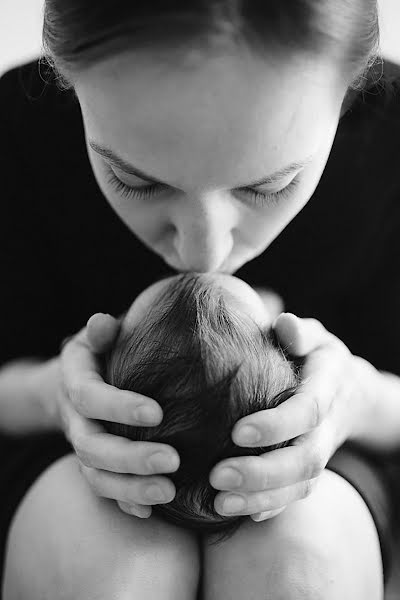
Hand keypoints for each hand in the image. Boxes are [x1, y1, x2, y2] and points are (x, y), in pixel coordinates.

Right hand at [57, 313, 179, 517]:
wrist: (75, 382)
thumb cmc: (100, 352)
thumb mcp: (98, 336)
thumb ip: (102, 331)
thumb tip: (102, 322)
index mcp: (74, 381)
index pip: (89, 397)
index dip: (118, 407)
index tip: (158, 413)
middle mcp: (74, 418)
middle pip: (91, 446)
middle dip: (130, 458)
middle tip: (173, 461)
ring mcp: (83, 445)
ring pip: (95, 476)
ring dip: (130, 488)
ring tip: (169, 492)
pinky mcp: (95, 464)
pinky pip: (104, 490)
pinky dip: (126, 502)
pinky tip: (153, 511)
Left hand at [209, 312, 377, 521]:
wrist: (350, 393)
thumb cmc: (319, 358)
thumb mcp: (316, 337)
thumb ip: (300, 331)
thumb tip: (283, 324)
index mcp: (327, 388)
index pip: (307, 411)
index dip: (277, 425)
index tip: (238, 431)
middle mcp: (326, 427)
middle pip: (304, 459)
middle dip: (262, 473)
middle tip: (217, 475)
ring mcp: (320, 452)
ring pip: (298, 485)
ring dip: (260, 498)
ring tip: (219, 502)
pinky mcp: (309, 471)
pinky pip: (294, 496)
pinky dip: (268, 508)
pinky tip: (235, 511)